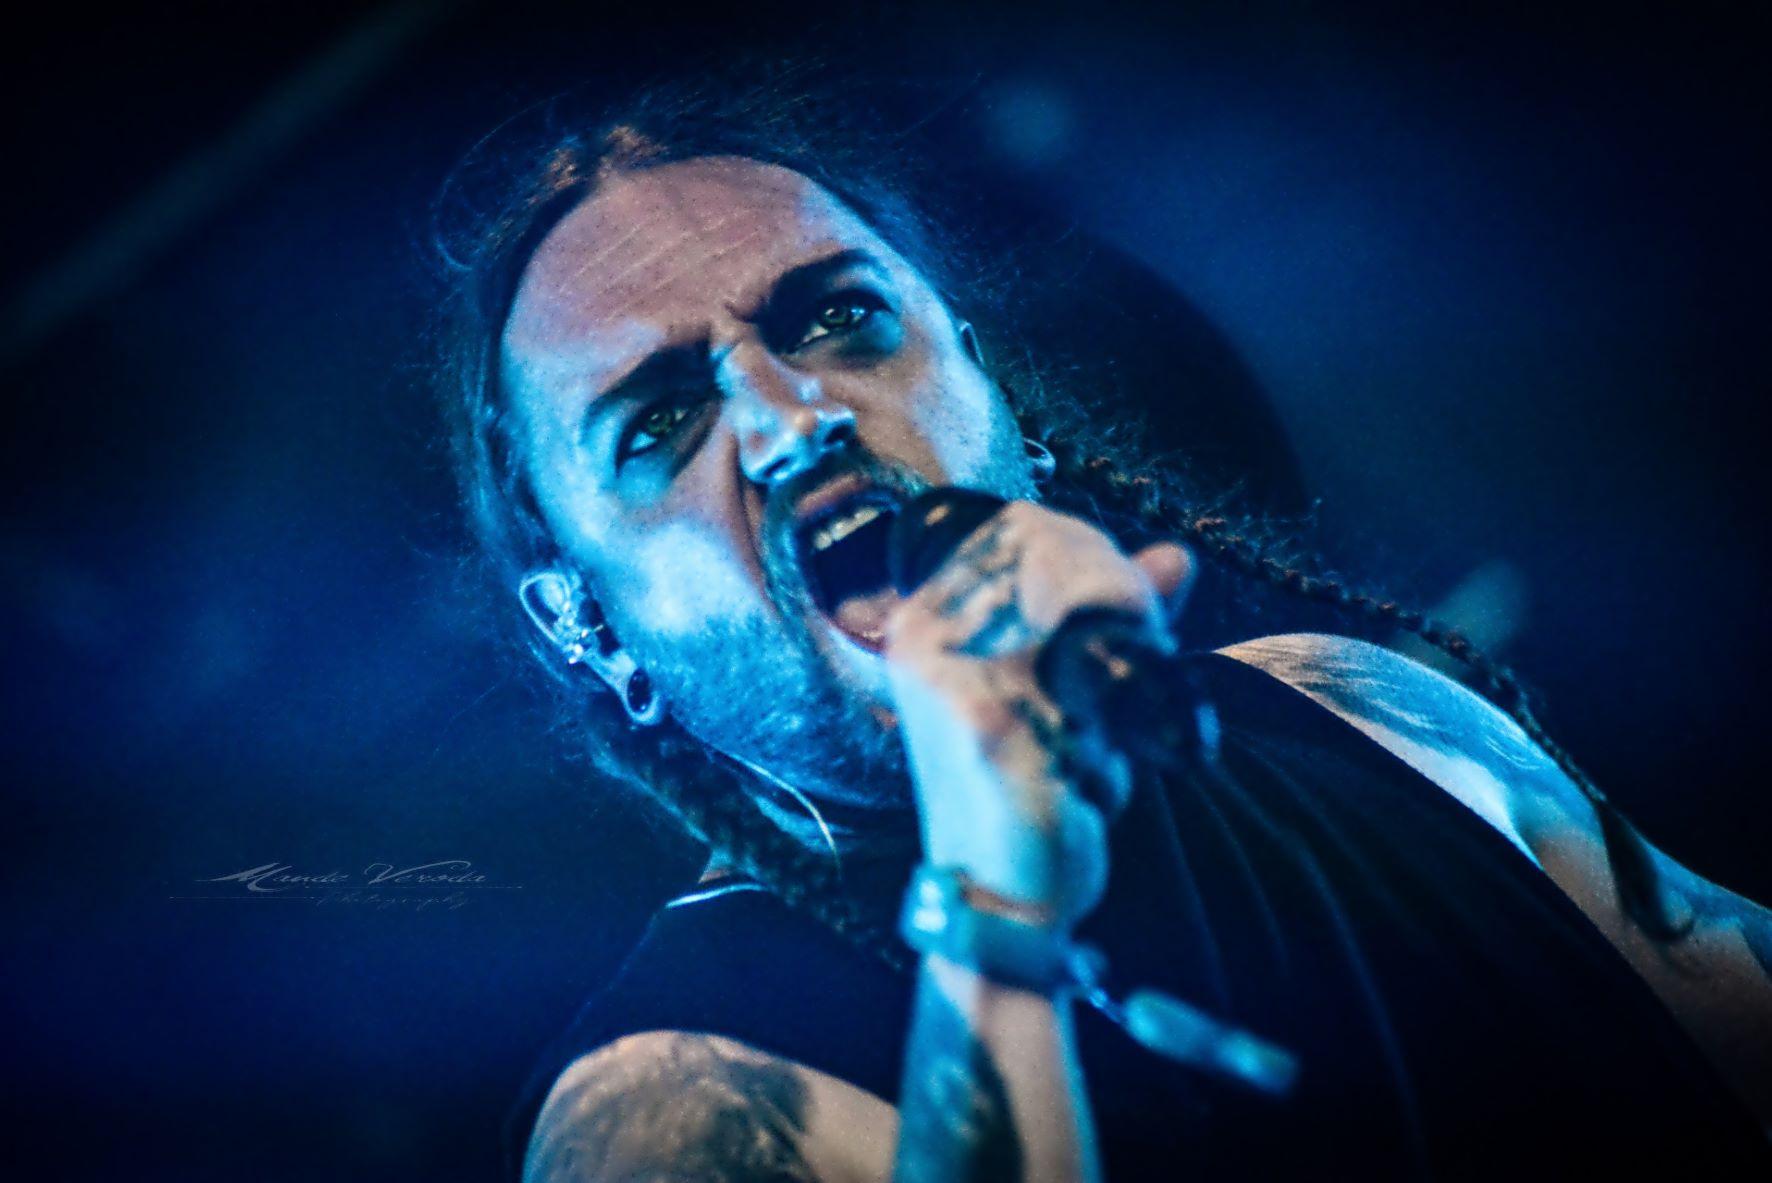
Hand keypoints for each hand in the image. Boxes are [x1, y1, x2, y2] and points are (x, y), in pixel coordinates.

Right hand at [883, 500, 1191, 930]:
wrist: (997, 899)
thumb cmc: (1030, 784)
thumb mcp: (1065, 683)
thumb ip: (1112, 611)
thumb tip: (1178, 555)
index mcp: (926, 613)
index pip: (1024, 528)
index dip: (1095, 556)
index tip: (1129, 608)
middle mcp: (926, 634)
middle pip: (1061, 563)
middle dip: (1121, 611)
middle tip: (1132, 678)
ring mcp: (956, 679)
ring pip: (1090, 621)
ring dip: (1122, 678)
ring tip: (1102, 739)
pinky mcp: (995, 730)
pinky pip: (1100, 691)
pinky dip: (1117, 737)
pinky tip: (1094, 778)